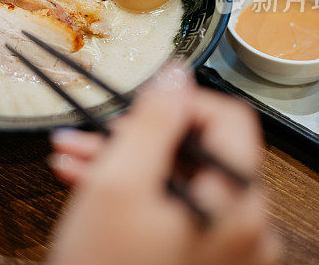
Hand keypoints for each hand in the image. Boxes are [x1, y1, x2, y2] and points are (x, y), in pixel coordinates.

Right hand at [47, 66, 279, 264]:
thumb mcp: (118, 186)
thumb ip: (152, 123)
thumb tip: (176, 74)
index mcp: (238, 205)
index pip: (227, 119)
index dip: (178, 101)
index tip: (135, 105)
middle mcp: (246, 228)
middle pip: (196, 153)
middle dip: (134, 136)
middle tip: (89, 132)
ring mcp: (226, 250)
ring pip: (177, 182)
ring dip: (125, 163)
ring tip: (72, 156)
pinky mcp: (202, 262)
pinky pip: (173, 212)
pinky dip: (134, 196)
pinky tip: (86, 183)